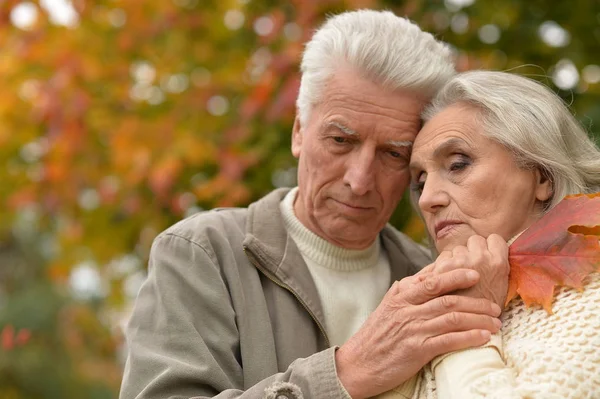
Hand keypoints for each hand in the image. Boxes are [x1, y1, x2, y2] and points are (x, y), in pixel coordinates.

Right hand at [335, 268, 501, 398]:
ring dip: (479, 319)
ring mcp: (412, 328)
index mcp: (401, 295)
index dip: (457, 274)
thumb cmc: (377, 334)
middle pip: (448, 297)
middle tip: (495, 304)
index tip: (476, 273)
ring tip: (496, 322)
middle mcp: (407, 308)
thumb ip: (410, 289)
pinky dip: (469, 337)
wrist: (358, 363)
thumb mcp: (390, 305)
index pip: (433, 278)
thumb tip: (432, 272)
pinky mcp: (417, 349)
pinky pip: (449, 340)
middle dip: (476, 299)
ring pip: (452, 317)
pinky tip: (483, 338)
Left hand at [423, 234, 509, 307]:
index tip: (487, 255)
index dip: (490, 246)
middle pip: (475, 240)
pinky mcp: (445, 267)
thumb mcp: (500, 288)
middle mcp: (481, 258)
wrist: (466, 327)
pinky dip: (443, 265)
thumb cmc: (485, 311)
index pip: (495, 239)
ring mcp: (462, 261)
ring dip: (456, 258)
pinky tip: (446, 280)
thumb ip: (496, 268)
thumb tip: (493, 253)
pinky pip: (443, 257)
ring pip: (457, 249)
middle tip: (471, 268)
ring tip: (458, 278)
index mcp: (499, 263)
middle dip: (472, 250)